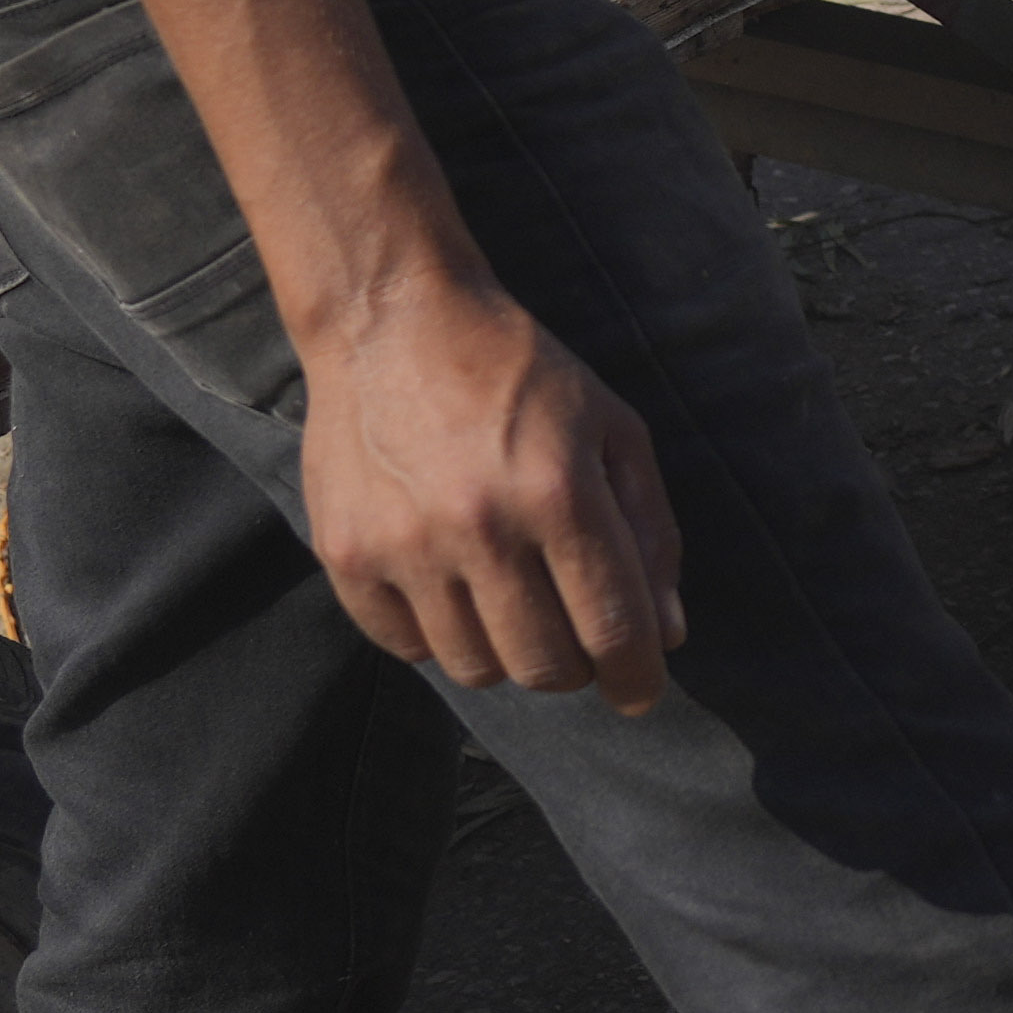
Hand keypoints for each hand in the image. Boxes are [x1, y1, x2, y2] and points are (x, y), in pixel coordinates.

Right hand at [301, 263, 684, 701]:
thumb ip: (650, 531)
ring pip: (475, 667)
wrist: (393, 321)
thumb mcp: (612, 429)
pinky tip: (450, 586)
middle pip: (544, 666)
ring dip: (506, 651)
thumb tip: (665, 633)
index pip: (612, 628)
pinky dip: (438, 635)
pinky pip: (406, 647)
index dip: (636, 676)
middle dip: (574, 667)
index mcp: (560, 493)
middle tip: (573, 637)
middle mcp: (481, 526)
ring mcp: (405, 545)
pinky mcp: (346, 554)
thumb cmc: (519, 374)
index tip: (640, 691)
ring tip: (509, 599)